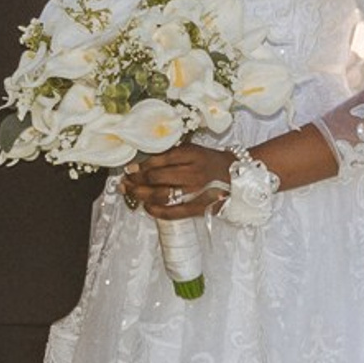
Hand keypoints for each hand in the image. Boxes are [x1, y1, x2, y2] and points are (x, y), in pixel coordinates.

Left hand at [123, 129, 336, 221]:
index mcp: (191, 155)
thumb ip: (171, 155)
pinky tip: (146, 207)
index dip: (139, 167)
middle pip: (155, 179)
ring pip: (160, 195)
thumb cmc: (212, 161)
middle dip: (136, 181)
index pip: (158, 161)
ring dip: (141, 195)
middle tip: (124, 182)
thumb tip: (142, 164)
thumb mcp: (193, 150)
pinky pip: (172, 212)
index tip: (129, 169)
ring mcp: (195, 192)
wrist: (239, 176)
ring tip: (131, 193)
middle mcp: (192, 172)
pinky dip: (156, 211)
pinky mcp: (198, 208)